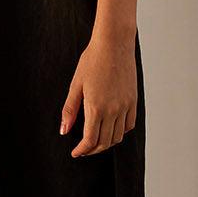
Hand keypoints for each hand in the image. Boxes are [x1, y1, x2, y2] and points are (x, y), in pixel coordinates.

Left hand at [60, 34, 136, 155]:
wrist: (114, 43)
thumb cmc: (92, 60)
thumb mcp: (76, 85)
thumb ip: (69, 110)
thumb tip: (63, 131)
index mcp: (96, 107)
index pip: (90, 140)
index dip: (82, 150)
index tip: (76, 153)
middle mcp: (113, 110)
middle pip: (105, 142)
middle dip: (92, 149)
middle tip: (83, 149)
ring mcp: (125, 106)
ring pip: (118, 136)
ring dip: (106, 142)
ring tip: (95, 140)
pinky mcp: (133, 100)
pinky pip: (129, 124)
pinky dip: (120, 132)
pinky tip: (111, 128)